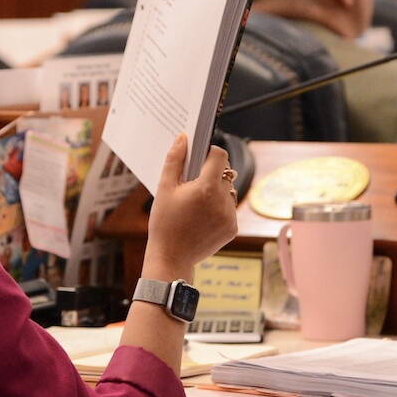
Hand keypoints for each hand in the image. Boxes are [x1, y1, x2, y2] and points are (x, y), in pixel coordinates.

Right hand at [142, 134, 238, 276]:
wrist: (171, 258)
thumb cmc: (164, 223)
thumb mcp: (164, 189)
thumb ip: (174, 160)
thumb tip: (183, 138)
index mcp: (206, 188)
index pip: (220, 156)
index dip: (210, 153)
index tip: (199, 159)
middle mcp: (223, 201)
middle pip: (225, 173)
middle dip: (211, 174)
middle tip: (193, 184)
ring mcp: (230, 216)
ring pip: (228, 192)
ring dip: (216, 192)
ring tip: (196, 203)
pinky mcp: (232, 228)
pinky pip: (230, 209)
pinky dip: (219, 209)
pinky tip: (202, 217)